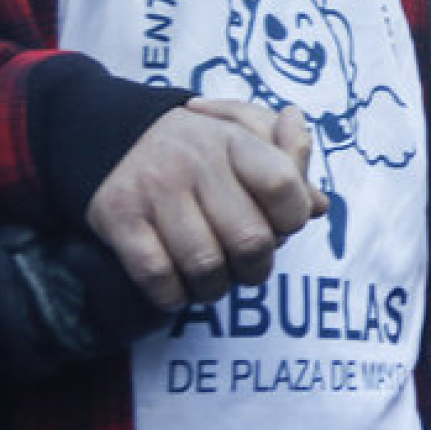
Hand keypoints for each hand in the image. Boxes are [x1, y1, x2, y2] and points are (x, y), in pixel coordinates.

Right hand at [87, 100, 326, 312]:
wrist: (110, 134)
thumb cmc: (199, 146)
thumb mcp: (247, 138)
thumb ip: (290, 167)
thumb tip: (320, 206)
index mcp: (234, 140)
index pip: (283, 187)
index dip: (292, 220)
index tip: (280, 227)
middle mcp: (195, 161)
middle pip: (251, 240)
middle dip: (257, 268)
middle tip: (248, 266)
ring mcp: (155, 190)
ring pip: (206, 266)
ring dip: (216, 288)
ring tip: (214, 280)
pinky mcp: (119, 217)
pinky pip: (157, 277)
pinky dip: (174, 295)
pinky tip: (179, 287)